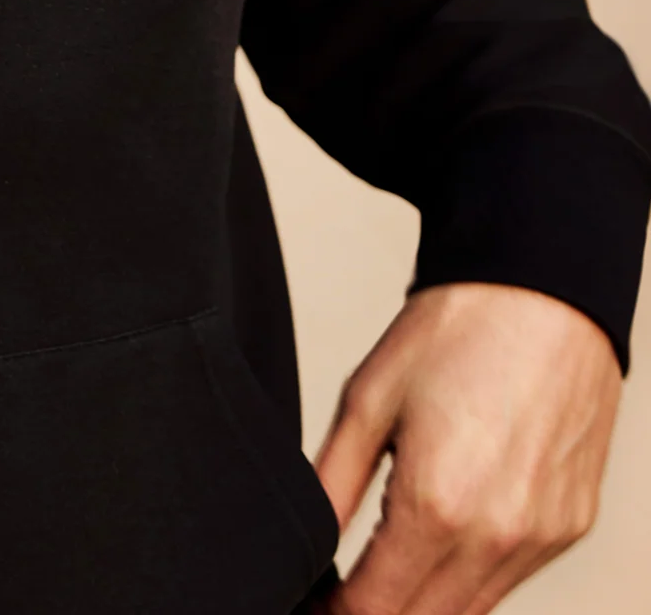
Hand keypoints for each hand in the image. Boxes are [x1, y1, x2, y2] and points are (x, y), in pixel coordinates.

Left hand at [316, 282, 620, 614]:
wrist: (541, 289)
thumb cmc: (456, 331)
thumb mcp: (367, 399)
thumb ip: (331, 485)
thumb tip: (303, 540)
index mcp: (437, 506)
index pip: (374, 612)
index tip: (313, 606)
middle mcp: (497, 537)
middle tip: (339, 597)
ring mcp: (541, 537)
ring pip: (471, 613)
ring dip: (424, 604)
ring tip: (384, 571)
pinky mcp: (569, 526)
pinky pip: (510, 580)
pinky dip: (471, 579)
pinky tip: (441, 546)